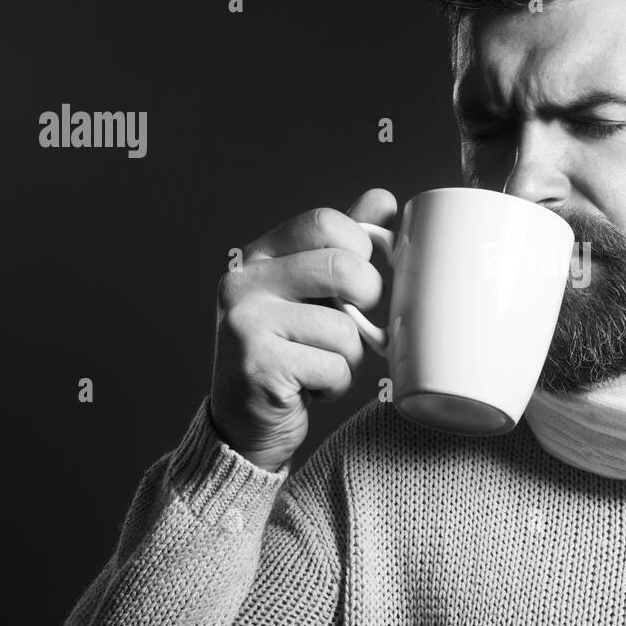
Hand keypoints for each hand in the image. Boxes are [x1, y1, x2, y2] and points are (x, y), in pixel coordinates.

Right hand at [208, 188, 397, 470]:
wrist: (247, 425)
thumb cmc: (289, 353)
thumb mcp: (312, 292)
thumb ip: (341, 246)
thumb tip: (382, 200)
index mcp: (259, 257)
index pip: (326, 222)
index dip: (359, 249)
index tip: (356, 280)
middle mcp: (243, 284)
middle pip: (343, 268)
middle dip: (366, 301)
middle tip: (352, 324)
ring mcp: (246, 324)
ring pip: (345, 328)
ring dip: (348, 356)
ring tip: (319, 364)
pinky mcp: (258, 366)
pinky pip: (334, 367)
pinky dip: (335, 385)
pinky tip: (309, 389)